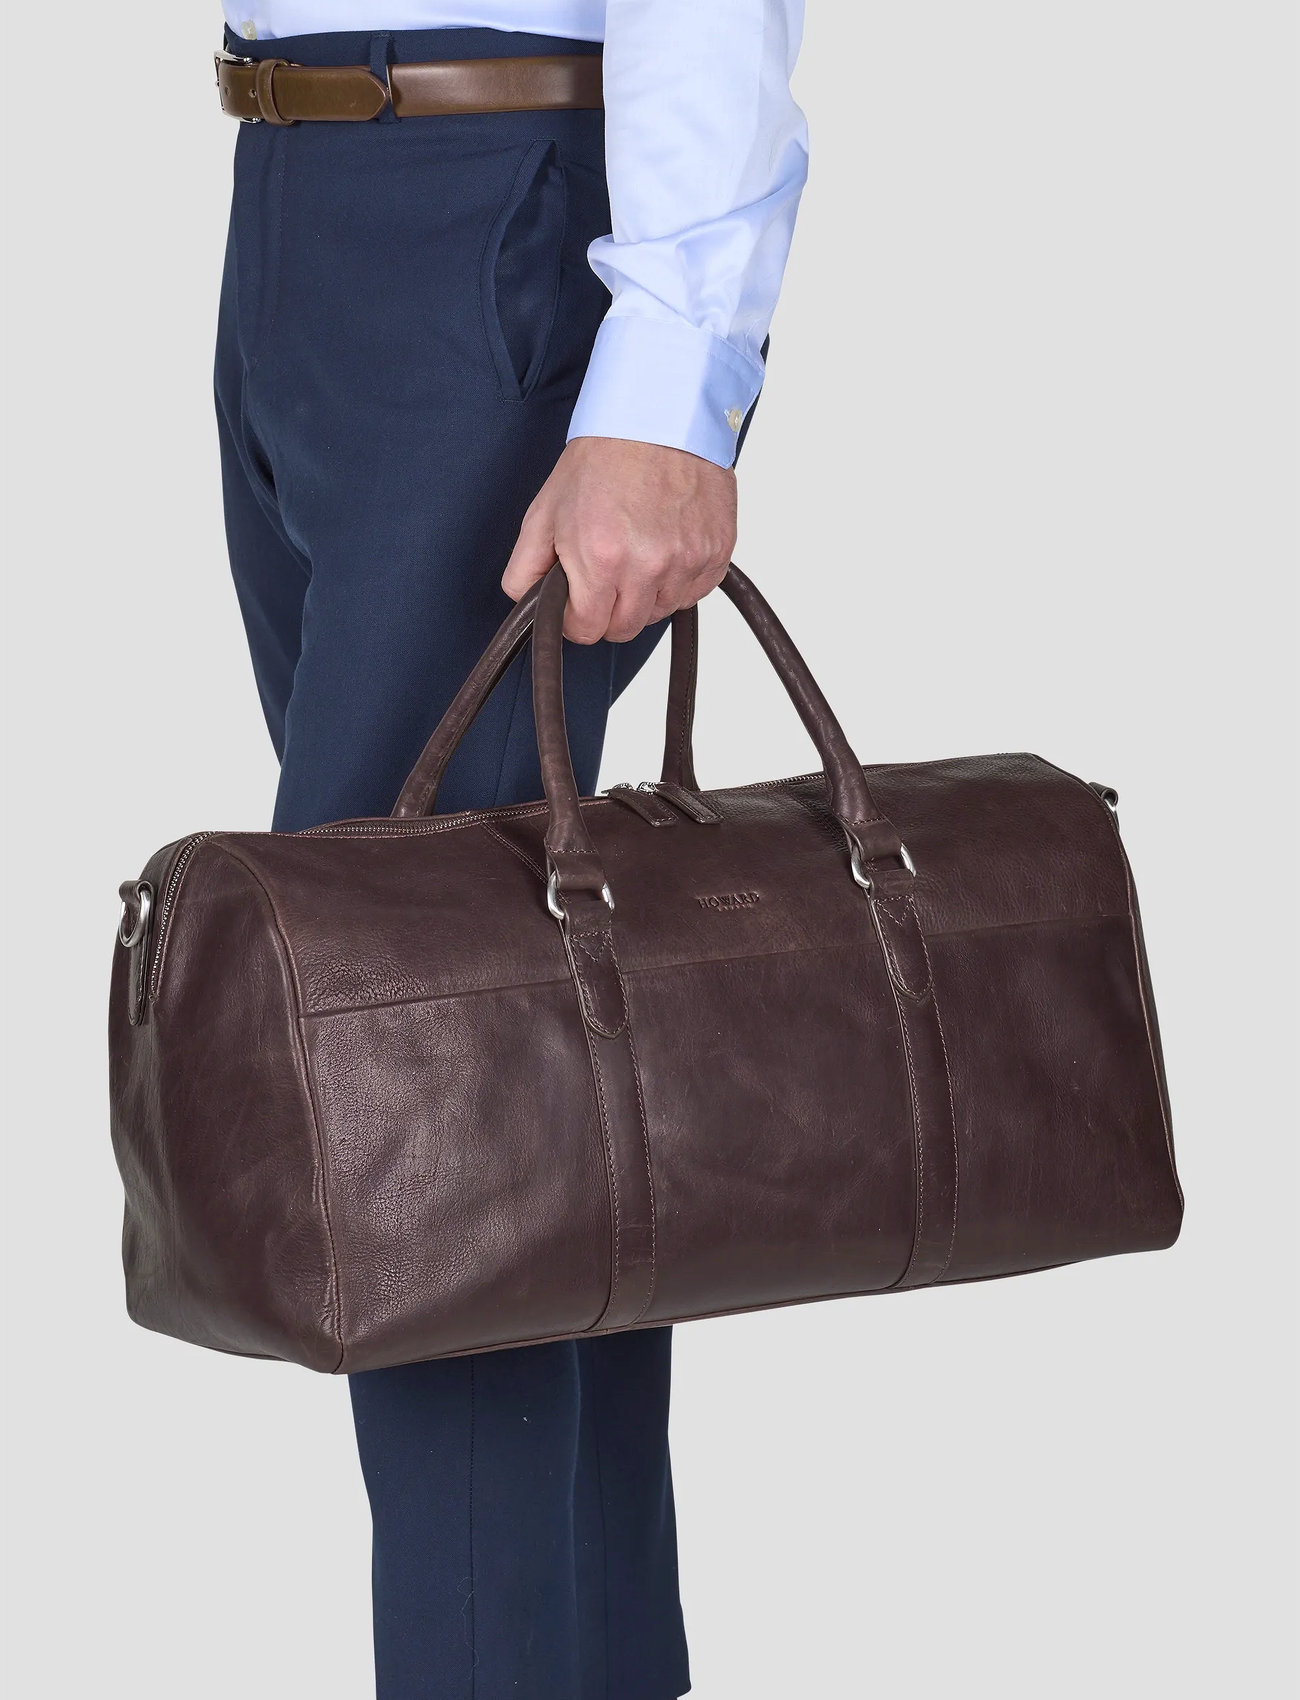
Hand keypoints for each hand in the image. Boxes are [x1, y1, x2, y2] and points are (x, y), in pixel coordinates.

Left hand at [501, 437, 736, 642]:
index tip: (577, 600)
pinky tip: (666, 545)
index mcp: (601, 559)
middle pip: (625, 628)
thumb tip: (526, 606)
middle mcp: (648, 566)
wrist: (659, 415)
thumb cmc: (604, 457)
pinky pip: (694, 593)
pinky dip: (678, 579)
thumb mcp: (545, 511)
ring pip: (660, 612)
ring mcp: (687, 561)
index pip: (587, 630)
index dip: (576, 618)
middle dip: (609, 609)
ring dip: (645, 594)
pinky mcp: (717, 553)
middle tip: (605, 572)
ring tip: (637, 550)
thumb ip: (525, 568)